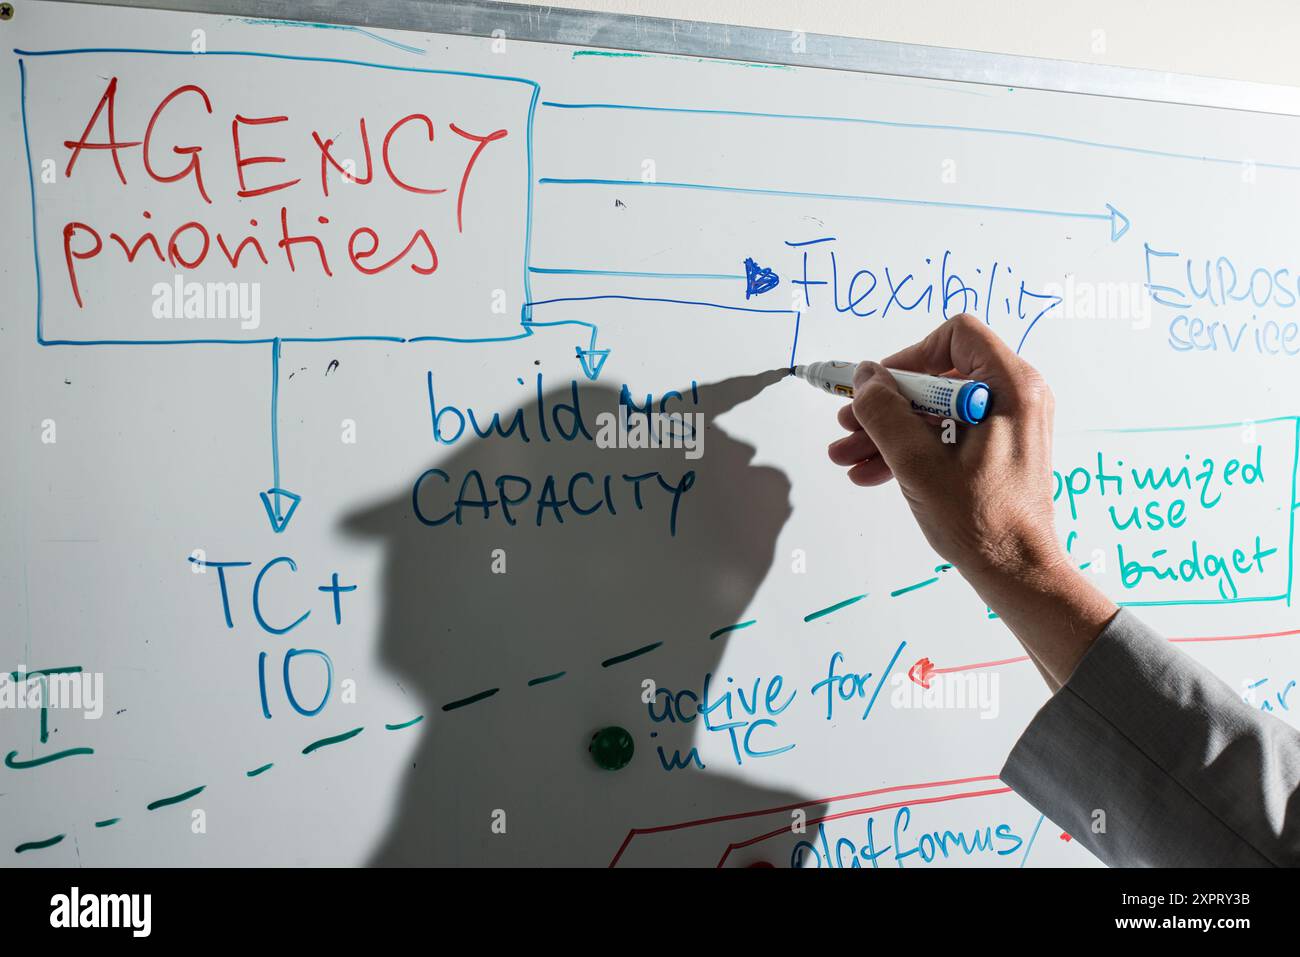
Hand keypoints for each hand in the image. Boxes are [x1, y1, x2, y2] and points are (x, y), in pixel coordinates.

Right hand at [827, 312, 1060, 578]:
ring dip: (889, 431)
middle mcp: (1015, 397)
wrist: (1016, 572)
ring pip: (936, 410)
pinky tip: (872, 473)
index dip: (910, 356)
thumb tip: (865, 377)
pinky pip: (947, 435)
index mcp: (1010, 387)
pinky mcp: (997, 450)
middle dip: (886, 404)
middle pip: (938, 377)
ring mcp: (1007, 425)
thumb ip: (884, 412)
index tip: (879, 388)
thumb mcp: (916, 462)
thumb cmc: (979, 520)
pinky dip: (911, 449)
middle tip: (848, 426)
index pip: (956, 336)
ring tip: (847, 456)